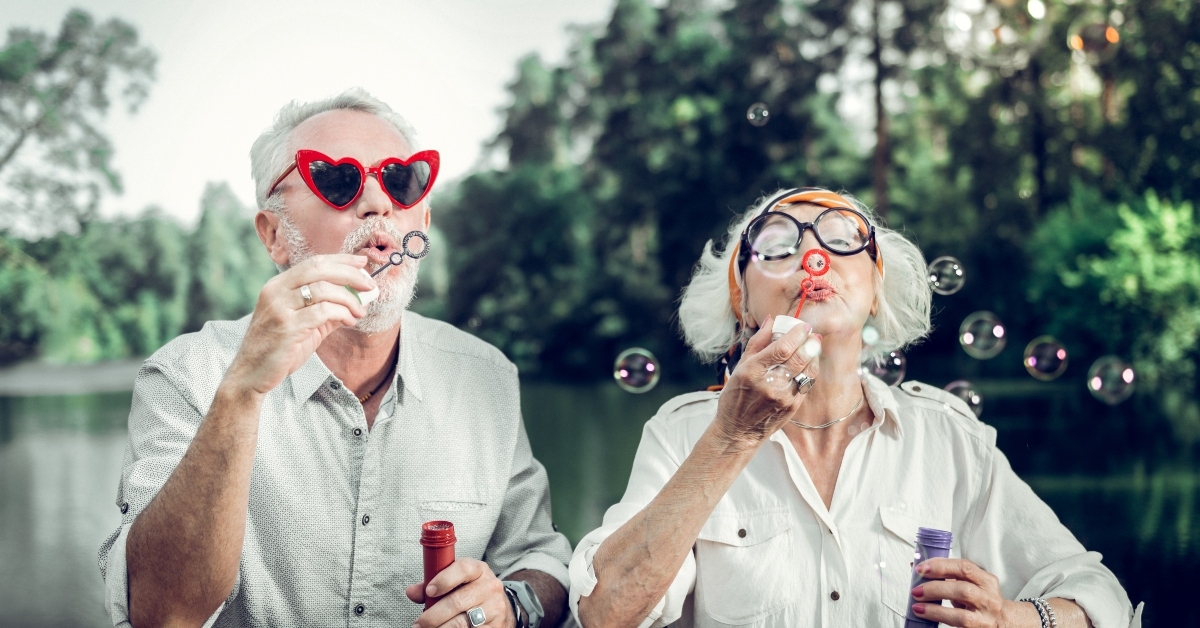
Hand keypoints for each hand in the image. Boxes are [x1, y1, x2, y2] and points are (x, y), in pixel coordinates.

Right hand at [224, 254, 374, 395]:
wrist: (251, 374)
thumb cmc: (279, 348)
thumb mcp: (304, 323)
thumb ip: (328, 309)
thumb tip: (358, 299)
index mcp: (278, 285)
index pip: (314, 262)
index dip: (341, 260)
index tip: (362, 263)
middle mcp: (276, 291)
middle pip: (319, 269)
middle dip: (350, 274)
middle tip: (369, 285)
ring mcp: (279, 308)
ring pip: (323, 289)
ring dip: (349, 299)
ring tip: (360, 311)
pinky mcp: (287, 327)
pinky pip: (322, 312)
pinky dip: (342, 313)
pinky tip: (349, 321)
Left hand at [407, 558, 514, 627]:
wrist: (499, 607)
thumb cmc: (472, 591)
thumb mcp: (457, 581)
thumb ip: (433, 584)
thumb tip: (412, 592)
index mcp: (479, 570)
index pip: (463, 569)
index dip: (444, 580)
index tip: (429, 591)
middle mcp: (489, 587)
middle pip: (457, 601)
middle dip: (433, 615)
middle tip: (419, 623)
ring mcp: (494, 608)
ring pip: (461, 622)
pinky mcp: (495, 627)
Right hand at [713, 315, 821, 445]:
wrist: (738, 431)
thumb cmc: (735, 397)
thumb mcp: (739, 368)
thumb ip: (757, 343)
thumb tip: (771, 321)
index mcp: (753, 372)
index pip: (782, 349)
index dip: (796, 335)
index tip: (803, 326)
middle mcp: (769, 384)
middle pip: (798, 359)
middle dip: (809, 343)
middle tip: (812, 334)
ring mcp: (783, 397)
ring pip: (807, 371)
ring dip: (813, 356)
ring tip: (813, 346)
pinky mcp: (792, 407)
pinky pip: (807, 384)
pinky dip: (810, 371)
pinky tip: (808, 363)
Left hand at [910, 558, 1027, 627]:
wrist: (1006, 622)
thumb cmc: (982, 600)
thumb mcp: (973, 584)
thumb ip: (950, 576)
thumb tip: (918, 571)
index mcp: (987, 581)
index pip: (965, 568)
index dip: (941, 566)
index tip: (922, 568)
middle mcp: (989, 600)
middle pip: (963, 590)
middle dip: (936, 588)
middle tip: (916, 589)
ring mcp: (986, 619)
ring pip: (961, 616)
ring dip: (935, 610)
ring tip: (918, 606)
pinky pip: (958, 627)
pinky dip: (940, 621)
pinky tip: (926, 616)